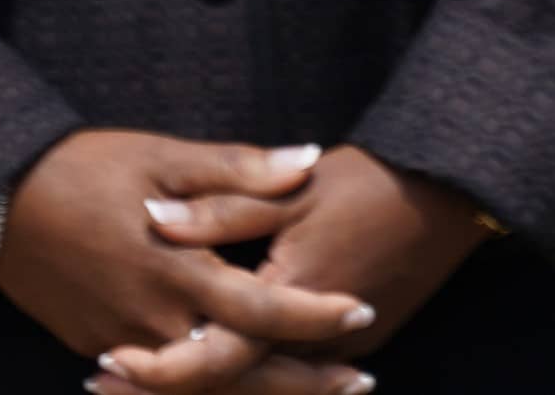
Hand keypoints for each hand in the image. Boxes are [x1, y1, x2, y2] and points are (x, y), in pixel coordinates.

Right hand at [0, 132, 373, 372]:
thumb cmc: (84, 167)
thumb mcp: (164, 156)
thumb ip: (239, 170)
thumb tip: (307, 163)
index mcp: (175, 268)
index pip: (260, 307)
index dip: (314, 316)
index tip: (363, 314)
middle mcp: (150, 318)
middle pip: (236, 369)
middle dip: (300, 382)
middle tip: (359, 384)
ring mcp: (120, 341)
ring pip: (199, 386)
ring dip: (256, 392)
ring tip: (312, 390)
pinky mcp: (96, 346)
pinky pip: (161, 383)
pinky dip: (202, 388)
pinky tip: (238, 384)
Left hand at [92, 148, 495, 393]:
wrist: (451, 192)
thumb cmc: (371, 181)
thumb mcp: (294, 187)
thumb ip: (223, 207)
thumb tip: (154, 214)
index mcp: (291, 298)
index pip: (213, 359)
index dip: (157, 367)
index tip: (108, 359)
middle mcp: (314, 339)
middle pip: (230, 385)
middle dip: (165, 387)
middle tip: (104, 381)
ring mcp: (339, 348)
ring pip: (260, 384)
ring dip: (202, 384)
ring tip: (136, 378)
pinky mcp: (355, 342)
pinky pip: (288, 370)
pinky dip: (245, 374)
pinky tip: (207, 363)